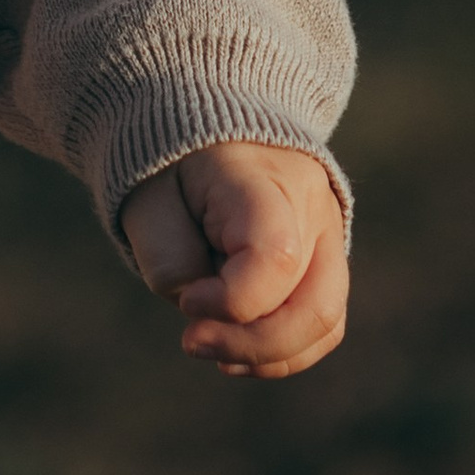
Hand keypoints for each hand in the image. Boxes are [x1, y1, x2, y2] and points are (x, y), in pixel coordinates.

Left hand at [122, 140, 347, 379]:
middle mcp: (313, 206)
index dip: (229, 302)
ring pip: (326, 323)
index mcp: (265, 179)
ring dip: (266, 355)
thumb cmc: (171, 165)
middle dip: (251, 346)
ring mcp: (328, 233)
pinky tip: (233, 351)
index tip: (186, 300)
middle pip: (314, 307)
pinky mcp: (325, 257)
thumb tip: (205, 309)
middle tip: (191, 342)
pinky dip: (280, 349)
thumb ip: (168, 258)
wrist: (203, 118)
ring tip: (208, 346)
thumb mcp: (146, 200)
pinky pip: (322, 322)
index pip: (276, 261)